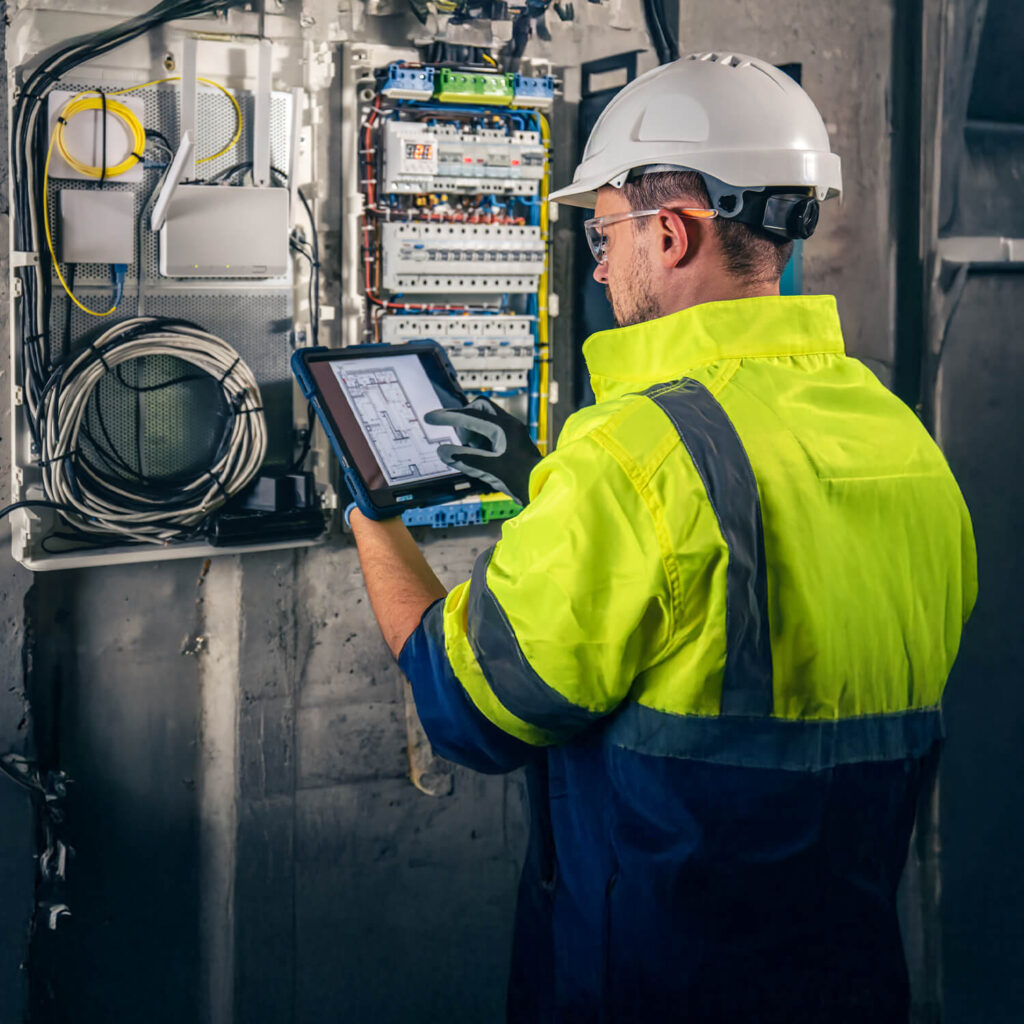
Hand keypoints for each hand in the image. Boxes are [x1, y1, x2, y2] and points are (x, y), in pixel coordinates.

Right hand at [424, 398, 541, 505]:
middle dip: (465, 420)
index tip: (431, 417)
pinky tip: (480, 457)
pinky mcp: (512, 442)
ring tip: (472, 452)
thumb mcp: (489, 469)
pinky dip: (480, 441)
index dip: (447, 417)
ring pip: (485, 420)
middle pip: (479, 408)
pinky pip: (491, 432)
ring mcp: (512, 432)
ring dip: (473, 432)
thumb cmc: (523, 479)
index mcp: (504, 427)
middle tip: (461, 439)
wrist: (544, 488)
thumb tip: (443, 451)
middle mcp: (509, 425)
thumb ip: (465, 459)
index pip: (469, 416)